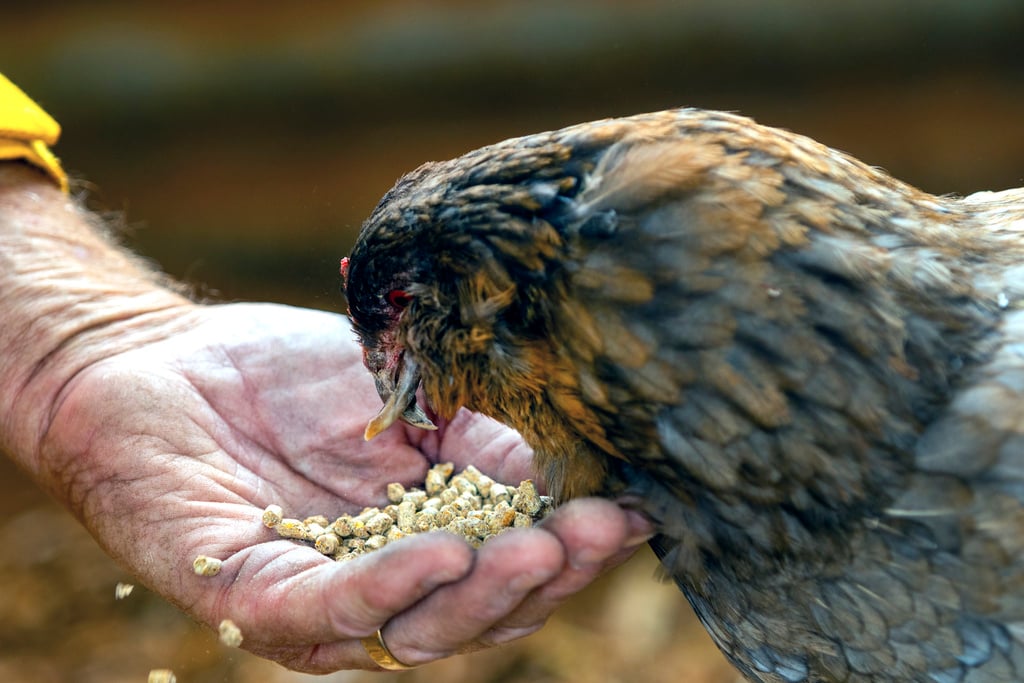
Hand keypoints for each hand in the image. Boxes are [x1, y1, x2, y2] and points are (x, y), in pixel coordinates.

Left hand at [38, 302, 651, 671]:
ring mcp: (319, 599)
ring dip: (481, 595)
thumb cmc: (287, 379)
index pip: (515, 566)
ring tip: (534, 548)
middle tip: (598, 532)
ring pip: (416, 631)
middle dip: (546, 578)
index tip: (636, 508)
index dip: (577, 545)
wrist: (162, 361)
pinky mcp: (249, 595)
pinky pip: (324, 610)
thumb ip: (484, 435)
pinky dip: (387, 589)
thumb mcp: (409, 397)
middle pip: (481, 615)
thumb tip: (584, 456)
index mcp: (427, 540)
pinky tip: (440, 555)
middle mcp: (383, 586)